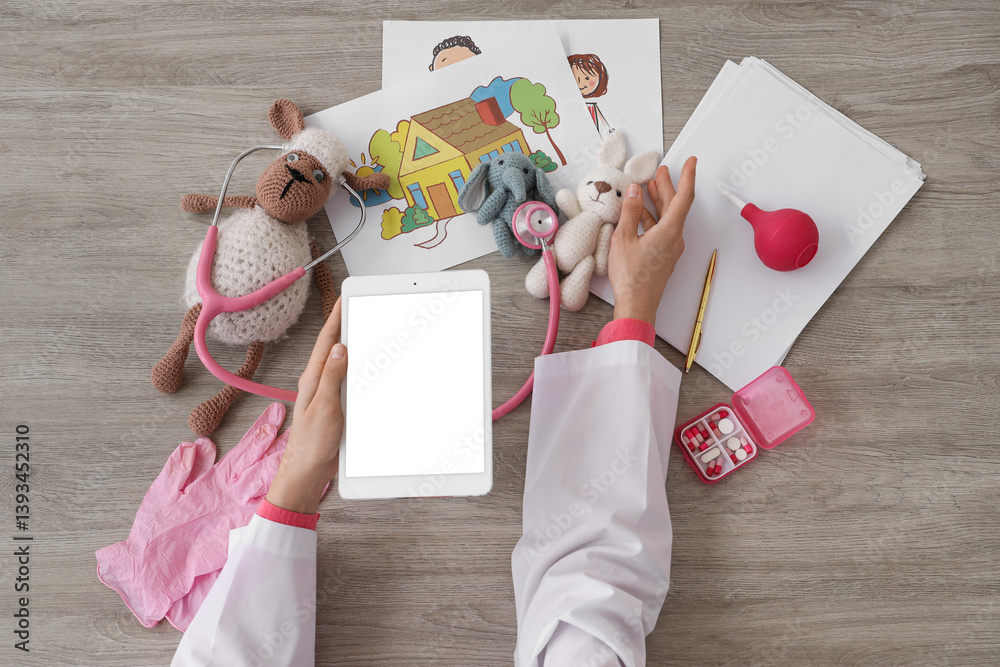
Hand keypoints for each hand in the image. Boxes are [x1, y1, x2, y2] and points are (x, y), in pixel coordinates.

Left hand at [265, 298, 346, 513]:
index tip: (344, 299)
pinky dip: (357, 368)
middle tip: (356, 306)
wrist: (308, 471)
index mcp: (313, 378)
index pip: (327, 342)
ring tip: (362, 327)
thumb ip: (331, 377)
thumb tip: (340, 348)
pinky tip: (366, 366)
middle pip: (335, 347)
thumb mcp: (323, 407)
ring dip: (352, 345)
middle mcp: (319, 383)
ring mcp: (328, 394)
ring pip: (342, 363)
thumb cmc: (311, 443)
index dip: (336, 318)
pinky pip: (348, 380)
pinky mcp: (337, 406)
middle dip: (345, 325)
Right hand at [607, 158, 696, 325]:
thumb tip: (636, 191)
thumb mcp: (624, 238)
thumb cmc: (631, 277)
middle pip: (675, 206)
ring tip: (648, 188)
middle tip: (661, 171)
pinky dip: (653, 218)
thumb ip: (631, 212)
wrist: (637, 305)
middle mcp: (674, 238)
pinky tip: (640, 214)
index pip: (683, 197)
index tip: (691, 162)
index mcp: (669, 231)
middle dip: (667, 186)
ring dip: (659, 202)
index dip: (688, 177)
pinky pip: (661, 230)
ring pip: (667, 218)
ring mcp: (670, 248)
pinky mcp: (663, 256)